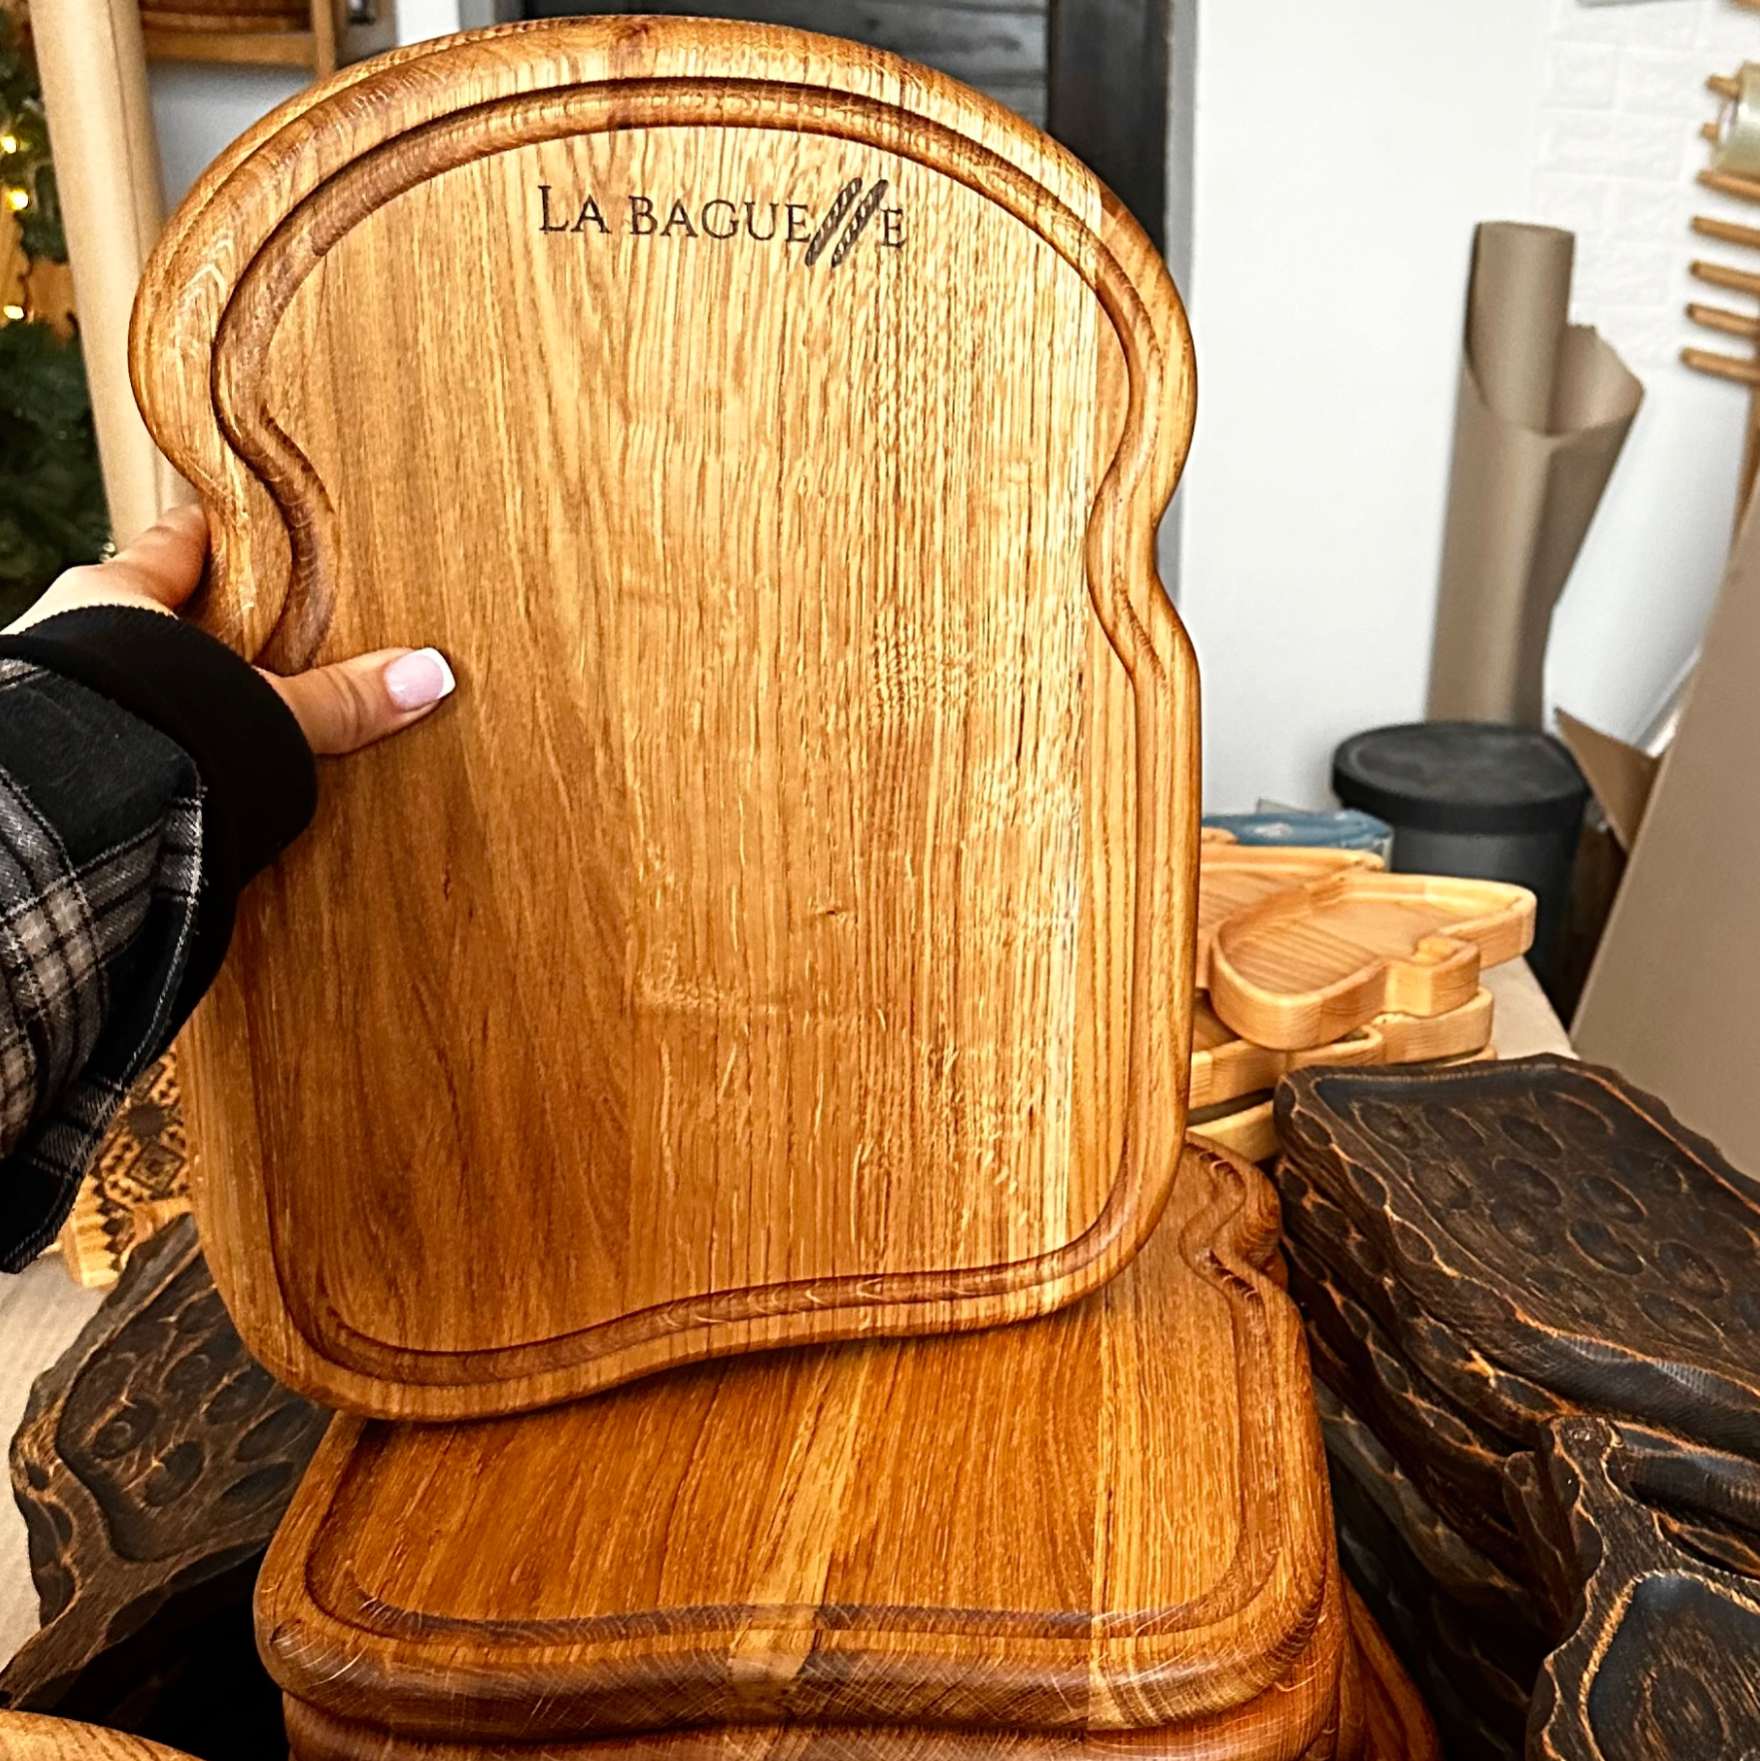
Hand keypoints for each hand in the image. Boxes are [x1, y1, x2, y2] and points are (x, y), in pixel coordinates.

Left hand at [8, 505, 454, 754]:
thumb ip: (339, 697)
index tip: (230, 526)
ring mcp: (60, 708)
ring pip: (122, 688)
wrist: (64, 814)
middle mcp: (73, 648)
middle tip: (254, 644)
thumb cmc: (129, 727)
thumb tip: (422, 675)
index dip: (207, 536)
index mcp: (112, 600)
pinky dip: (147, 765)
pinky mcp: (65, 771)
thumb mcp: (262, 707)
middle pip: (143, 619)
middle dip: (194, 635)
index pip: (172, 548)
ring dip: (167, 707)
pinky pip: (114, 753)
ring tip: (225, 732)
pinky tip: (183, 790)